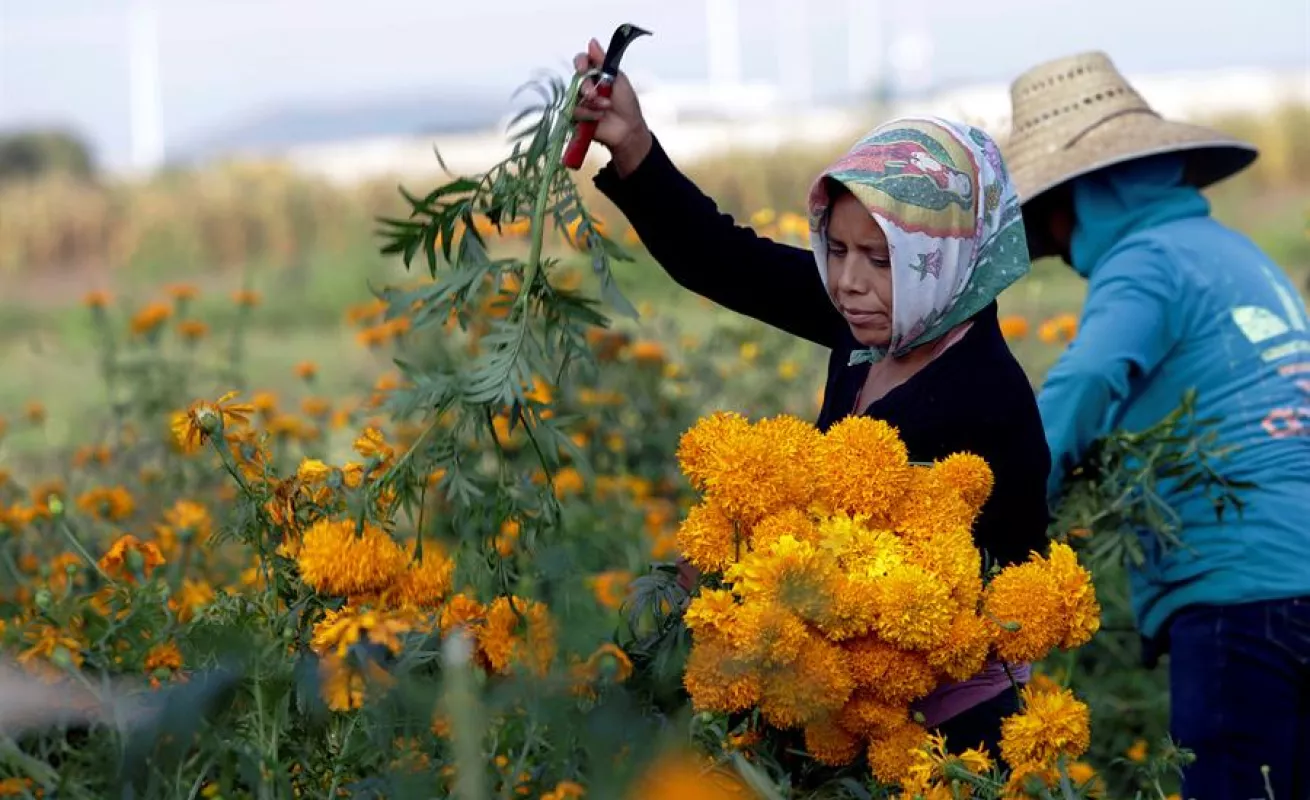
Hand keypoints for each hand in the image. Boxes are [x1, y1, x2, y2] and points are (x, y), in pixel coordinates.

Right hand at [572, 38, 651, 176]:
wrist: (628, 129)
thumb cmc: (626, 103)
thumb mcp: (618, 79)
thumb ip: (603, 61)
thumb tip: (592, 41)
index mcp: (596, 74)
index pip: (582, 61)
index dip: (580, 62)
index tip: (583, 67)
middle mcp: (586, 86)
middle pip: (576, 79)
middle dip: (586, 86)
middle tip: (595, 94)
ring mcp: (581, 101)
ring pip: (574, 96)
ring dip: (591, 102)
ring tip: (605, 108)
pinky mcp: (577, 117)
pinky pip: (574, 111)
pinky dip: (588, 113)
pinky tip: (598, 118)